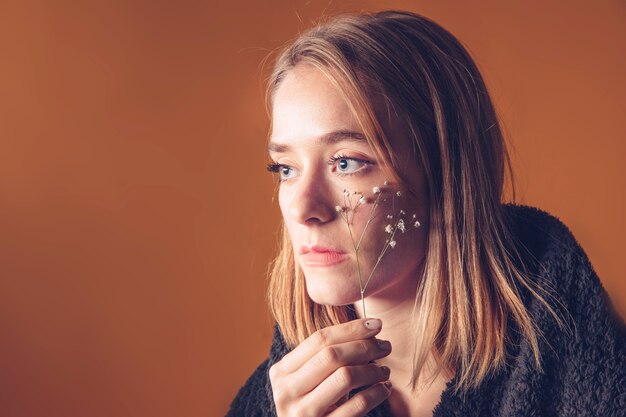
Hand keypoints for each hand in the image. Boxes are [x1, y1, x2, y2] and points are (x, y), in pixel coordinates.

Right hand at [269, 318, 391, 416]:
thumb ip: (327, 356)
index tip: (376, 324)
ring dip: (372, 369)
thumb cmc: (315, 405)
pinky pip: (356, 405)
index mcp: (281, 371)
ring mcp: (302, 413)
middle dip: (364, 346)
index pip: (319, 340)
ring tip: (385, 370)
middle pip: (331, 355)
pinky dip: (376, 393)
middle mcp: (286, 391)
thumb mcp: (311, 379)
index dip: (350, 329)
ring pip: (345, 376)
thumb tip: (370, 328)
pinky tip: (384, 389)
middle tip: (385, 346)